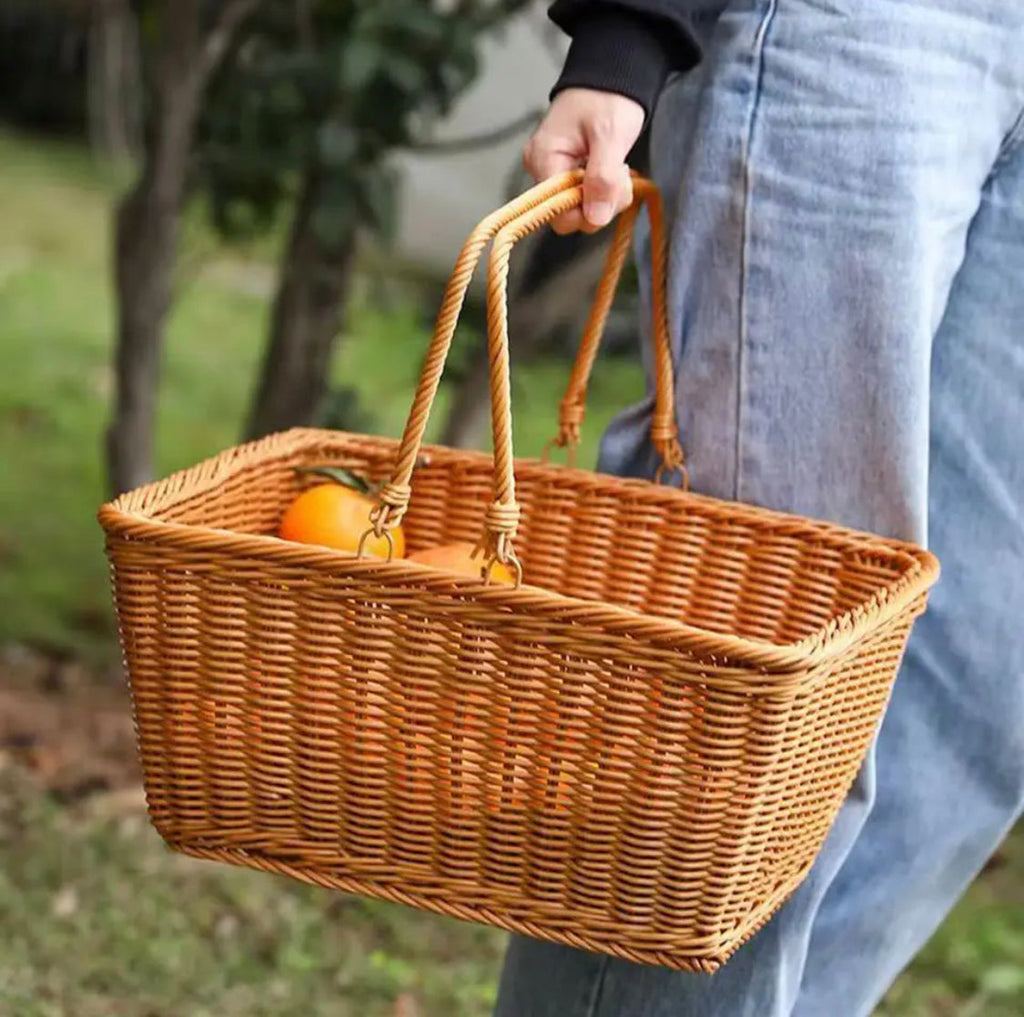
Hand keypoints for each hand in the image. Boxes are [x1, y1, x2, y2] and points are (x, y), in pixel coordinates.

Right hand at [523, 87, 644, 233]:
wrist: (611, 74)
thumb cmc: (608, 96)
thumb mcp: (610, 135)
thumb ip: (602, 178)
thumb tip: (595, 218)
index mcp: (543, 159)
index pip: (557, 214)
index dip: (587, 211)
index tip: (610, 188)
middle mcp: (540, 169)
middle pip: (568, 216)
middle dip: (600, 204)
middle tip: (620, 176)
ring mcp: (551, 171)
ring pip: (579, 208)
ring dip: (606, 197)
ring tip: (618, 168)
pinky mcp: (565, 171)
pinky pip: (583, 196)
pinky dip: (603, 189)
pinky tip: (611, 169)